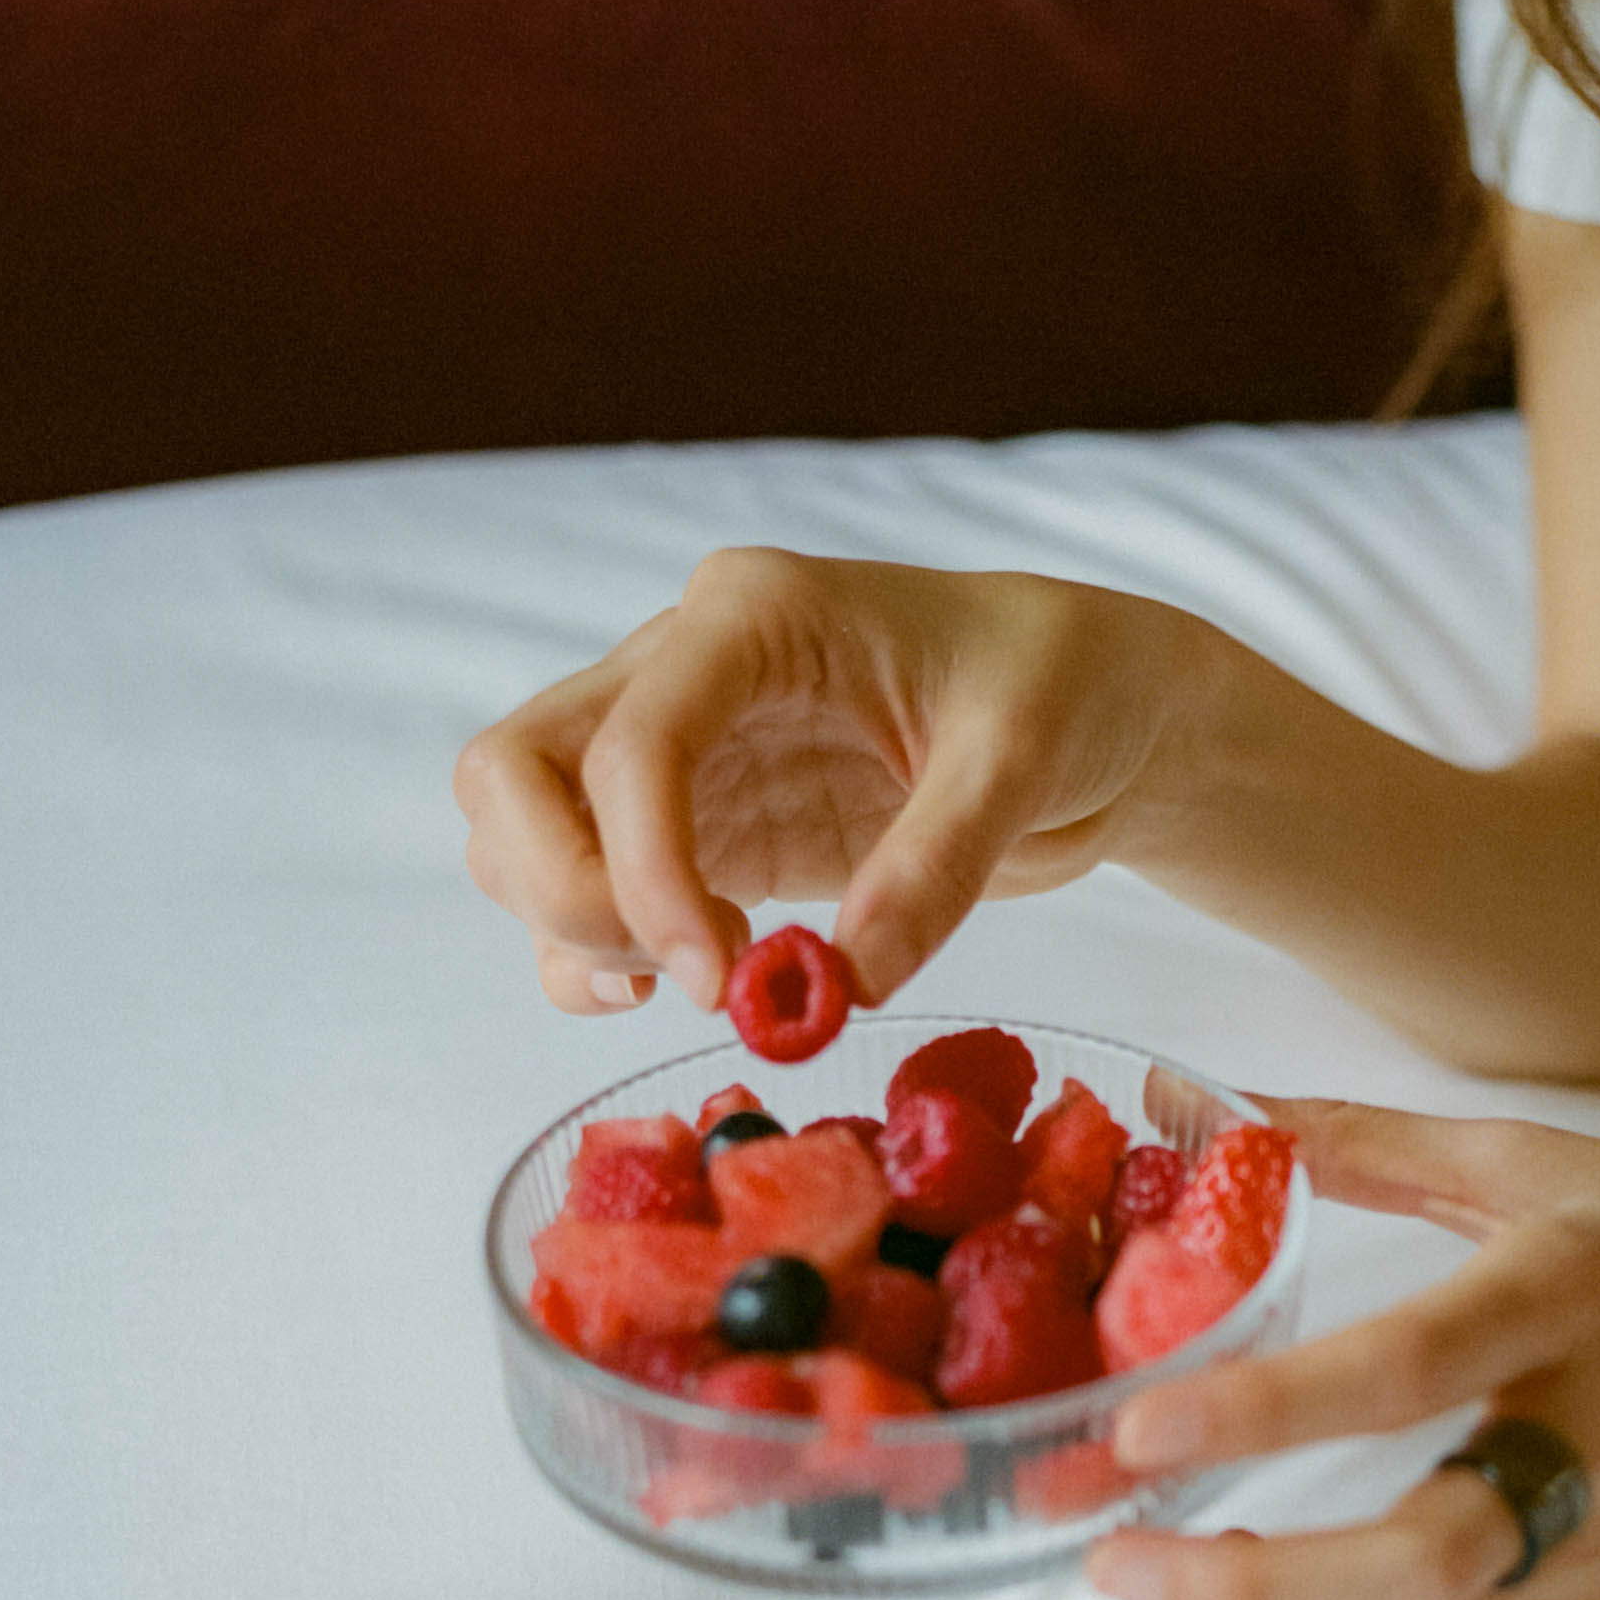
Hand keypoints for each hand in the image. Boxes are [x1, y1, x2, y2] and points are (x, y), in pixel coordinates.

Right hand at [452, 551, 1205, 1015]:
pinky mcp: (690, 827)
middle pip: (511, 773)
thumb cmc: (1058, 688)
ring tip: (714, 979)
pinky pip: (576, 893)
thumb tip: (843, 981)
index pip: (631, 740)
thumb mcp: (1021, 761)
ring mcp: (673, 751)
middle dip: (566, 892)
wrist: (1087, 708)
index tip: (720, 977)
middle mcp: (680, 671)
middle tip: (693, 975)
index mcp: (750, 616)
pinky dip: (595, 956)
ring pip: (518, 834)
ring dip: (574, 929)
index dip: (644, 869)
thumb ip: (934, 865)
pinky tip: (696, 983)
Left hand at [1089, 1100, 1599, 1599]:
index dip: (1272, 1406)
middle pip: (1423, 1559)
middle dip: (1253, 1584)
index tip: (1144, 1424)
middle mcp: (1594, 1436)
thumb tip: (1190, 1100)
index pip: (1415, 1365)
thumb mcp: (1543, 1163)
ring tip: (1143, 1579)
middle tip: (1119, 1548)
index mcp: (1580, 1295)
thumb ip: (1361, 1144)